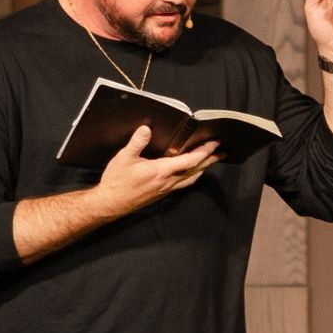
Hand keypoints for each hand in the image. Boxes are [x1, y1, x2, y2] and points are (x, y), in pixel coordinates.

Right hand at [91, 126, 221, 216]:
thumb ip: (137, 143)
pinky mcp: (162, 193)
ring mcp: (166, 189)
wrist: (110, 204)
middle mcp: (168, 181)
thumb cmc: (117, 182)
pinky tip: (192, 173)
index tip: (215, 142)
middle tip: (222, 151)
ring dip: (203, 169)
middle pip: (196, 170)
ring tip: (211, 161)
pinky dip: (193, 176)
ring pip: (191, 178)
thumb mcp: (123, 158)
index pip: (190, 161)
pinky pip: (183, 183)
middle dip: (210, 159)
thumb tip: (146, 128)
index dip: (205, 151)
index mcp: (161, 171)